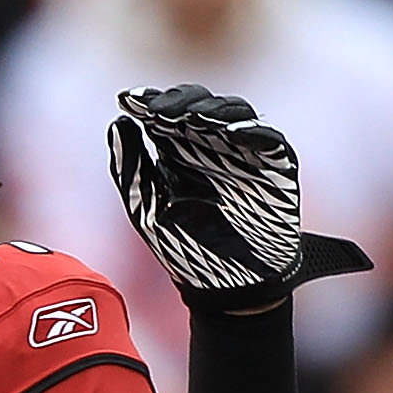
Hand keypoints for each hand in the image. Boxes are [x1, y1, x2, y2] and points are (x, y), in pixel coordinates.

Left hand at [108, 84, 373, 312]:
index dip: (149, 100)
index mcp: (179, 150)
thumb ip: (130, 168)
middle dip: (179, 101)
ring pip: (235, 112)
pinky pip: (270, 139)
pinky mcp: (276, 168)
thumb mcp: (147, 208)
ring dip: (214, 109)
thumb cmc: (185, 252)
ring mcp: (244, 154)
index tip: (127, 100)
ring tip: (193, 116)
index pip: (167, 111)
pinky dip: (254, 131)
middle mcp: (212, 146)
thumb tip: (117, 120)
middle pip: (200, 103)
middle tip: (157, 110)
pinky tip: (231, 132)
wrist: (227, 292)